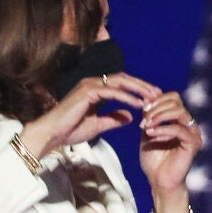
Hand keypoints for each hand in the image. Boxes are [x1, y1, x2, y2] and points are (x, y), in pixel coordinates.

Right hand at [18, 72, 156, 157]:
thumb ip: (114, 119)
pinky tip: (139, 104)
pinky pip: (112, 92)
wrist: (51, 134)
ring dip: (138, 89)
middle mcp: (93, 82)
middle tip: (159, 94)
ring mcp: (90, 84)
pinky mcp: (87, 91)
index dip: (138, 89)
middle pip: (124, 78)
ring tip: (153, 98)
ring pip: (120, 82)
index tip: (154, 97)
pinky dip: (127, 97)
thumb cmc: (70, 130)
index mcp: (96, 88)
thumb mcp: (98, 125)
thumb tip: (131, 116)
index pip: (122, 83)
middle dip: (143, 85)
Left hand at [138, 89, 202, 212]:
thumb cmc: (154, 159)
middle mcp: (189, 123)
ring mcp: (193, 132)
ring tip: (146, 126)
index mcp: (179, 119)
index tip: (142, 109)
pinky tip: (151, 135)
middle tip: (143, 119)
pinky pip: (178, 129)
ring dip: (159, 116)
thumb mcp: (147, 132)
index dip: (156, 99)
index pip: (173, 97)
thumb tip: (146, 96)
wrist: (159, 181)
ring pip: (178, 111)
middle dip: (156, 108)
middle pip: (176, 101)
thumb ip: (149, 116)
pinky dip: (162, 129)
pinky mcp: (193, 143)